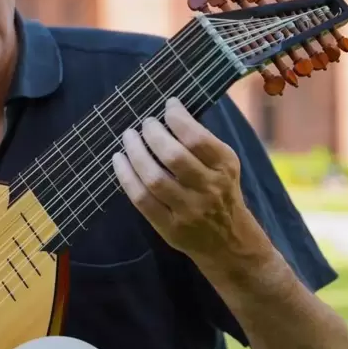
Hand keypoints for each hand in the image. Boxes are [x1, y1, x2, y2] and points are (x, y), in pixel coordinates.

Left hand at [112, 98, 272, 266]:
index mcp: (225, 167)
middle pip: (174, 157)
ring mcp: (187, 210)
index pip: (198, 139)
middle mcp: (208, 188)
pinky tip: (119, 160)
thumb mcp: (225, 166)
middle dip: (153, 134)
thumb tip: (170, 111)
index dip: (178, 119)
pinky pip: (141, 199)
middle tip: (145, 123)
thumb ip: (203, 143)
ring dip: (136, 153)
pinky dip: (126, 177)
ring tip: (128, 136)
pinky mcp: (169, 227)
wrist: (228, 243)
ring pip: (154, 178)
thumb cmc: (222, 192)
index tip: (168, 105)